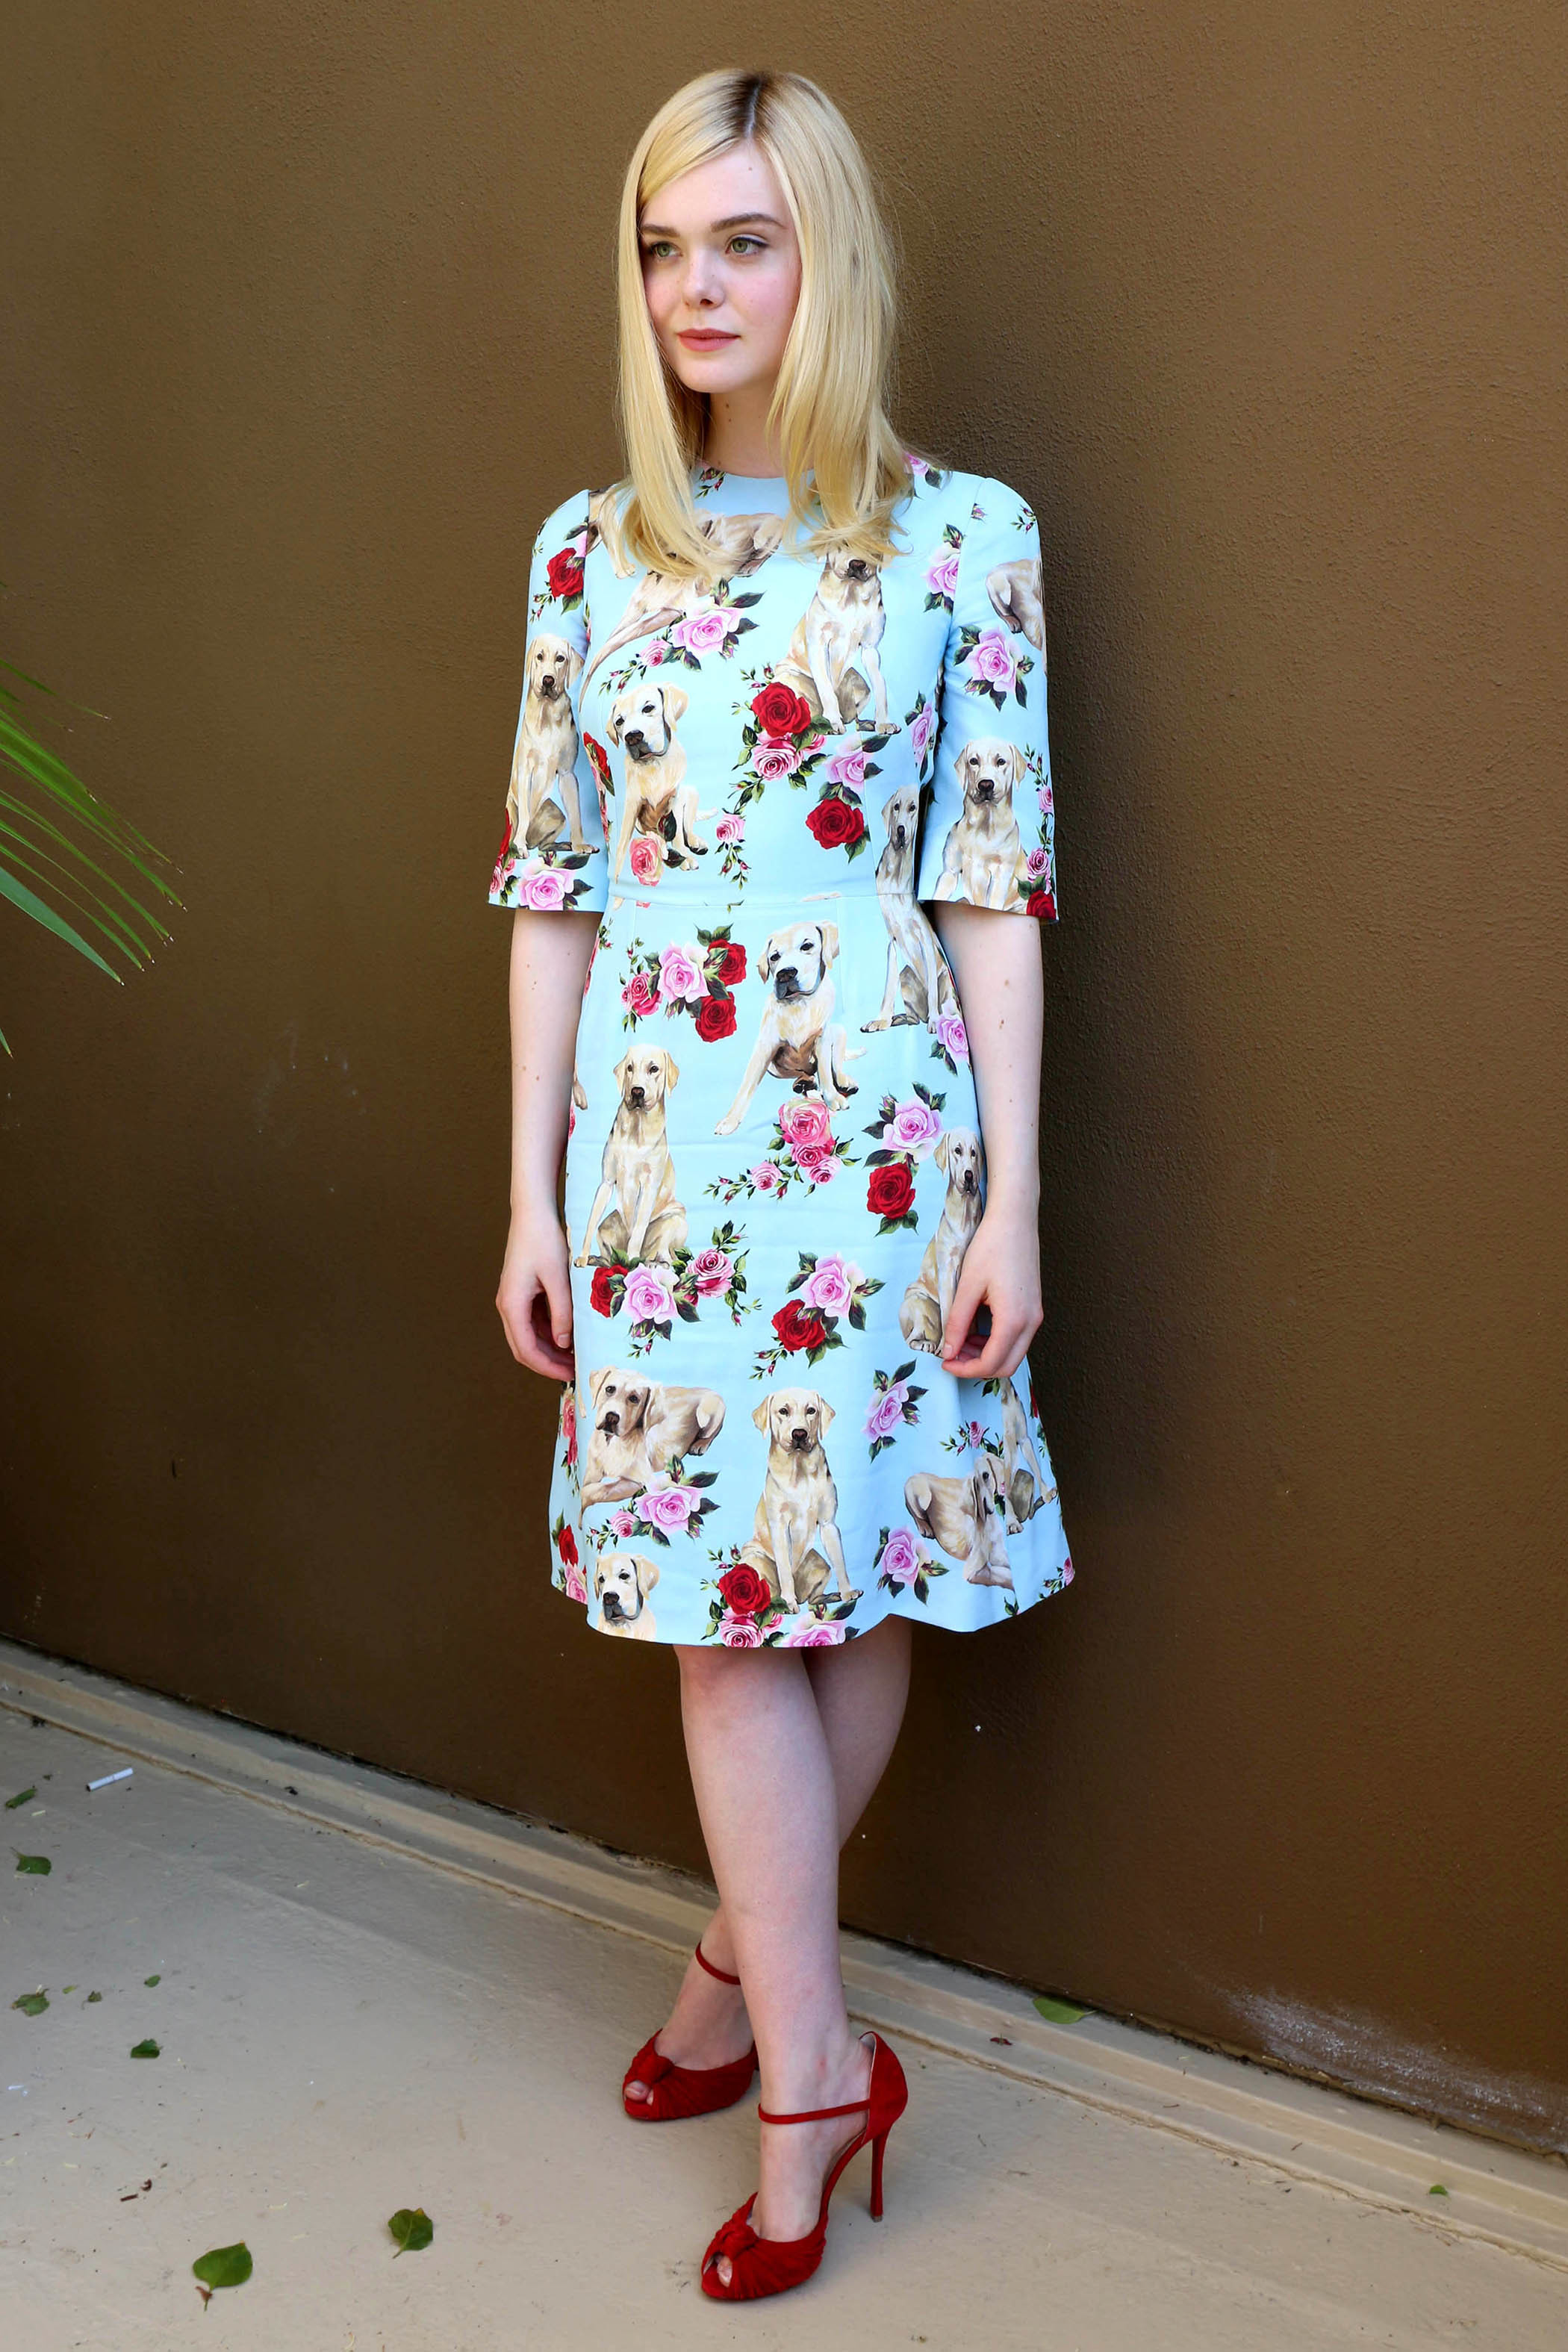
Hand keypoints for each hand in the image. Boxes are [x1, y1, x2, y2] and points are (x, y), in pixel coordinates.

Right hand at [496, 1205, 575, 1380]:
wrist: (532, 1213)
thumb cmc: (544, 1240)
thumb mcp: (558, 1278)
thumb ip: (562, 1313)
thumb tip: (565, 1343)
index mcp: (512, 1304)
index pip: (526, 1350)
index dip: (547, 1367)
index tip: (570, 1375)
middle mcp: (508, 1306)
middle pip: (524, 1348)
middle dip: (549, 1363)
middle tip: (577, 1371)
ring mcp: (514, 1300)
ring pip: (529, 1337)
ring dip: (550, 1350)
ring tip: (576, 1356)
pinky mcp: (522, 1294)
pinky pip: (534, 1322)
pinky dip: (549, 1333)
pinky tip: (570, 1336)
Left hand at [939, 1200, 1042, 1381]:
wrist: (1015, 1219)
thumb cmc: (991, 1246)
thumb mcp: (968, 1286)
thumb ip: (957, 1322)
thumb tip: (948, 1351)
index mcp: (1014, 1319)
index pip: (991, 1363)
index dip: (965, 1369)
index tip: (945, 1363)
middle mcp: (1031, 1322)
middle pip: (1006, 1365)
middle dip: (977, 1367)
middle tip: (951, 1356)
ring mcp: (1035, 1315)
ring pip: (1013, 1353)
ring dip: (986, 1355)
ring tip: (959, 1341)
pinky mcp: (1033, 1308)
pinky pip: (1017, 1338)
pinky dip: (996, 1342)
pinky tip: (975, 1329)